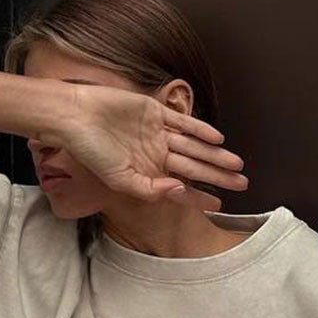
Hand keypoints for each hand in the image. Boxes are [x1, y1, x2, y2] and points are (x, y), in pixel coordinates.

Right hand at [56, 83, 248, 210]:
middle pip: (194, 167)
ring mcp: (156, 133)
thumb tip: (179, 189)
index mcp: (146, 173)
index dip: (200, 197)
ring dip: (215, 154)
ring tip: (237, 164)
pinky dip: (200, 130)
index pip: (180, 188)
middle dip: (218, 176)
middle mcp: (155, 155)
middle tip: (242, 183)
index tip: (219, 205)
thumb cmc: (91, 152)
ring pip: (193, 146)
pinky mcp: (154, 112)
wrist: (76, 117)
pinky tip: (218, 139)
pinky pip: (182, 123)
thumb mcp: (120, 180)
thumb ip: (150, 189)